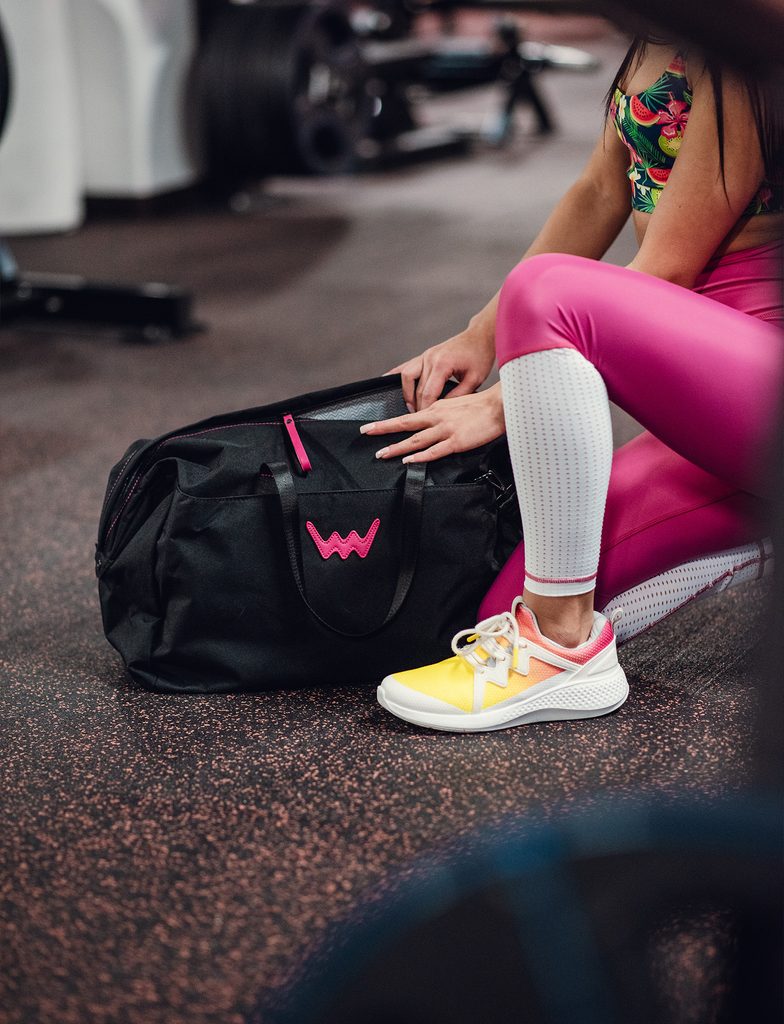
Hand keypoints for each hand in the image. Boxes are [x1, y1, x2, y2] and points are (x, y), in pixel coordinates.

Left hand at [360, 384, 504, 462]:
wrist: (500, 406)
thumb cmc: (483, 406)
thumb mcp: (456, 404)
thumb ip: (442, 412)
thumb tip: (430, 419)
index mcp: (437, 408)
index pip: (408, 416)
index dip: (389, 422)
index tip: (373, 426)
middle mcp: (437, 417)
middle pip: (405, 424)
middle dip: (383, 429)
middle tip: (366, 432)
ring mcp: (446, 430)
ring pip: (415, 439)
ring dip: (397, 447)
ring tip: (382, 453)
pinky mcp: (456, 442)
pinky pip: (434, 451)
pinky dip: (420, 456)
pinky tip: (409, 461)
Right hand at [385, 325, 495, 411]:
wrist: (480, 336)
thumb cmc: (480, 356)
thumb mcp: (475, 379)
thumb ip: (458, 395)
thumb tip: (442, 409)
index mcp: (442, 364)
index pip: (428, 393)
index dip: (425, 410)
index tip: (424, 421)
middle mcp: (430, 358)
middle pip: (416, 388)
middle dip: (416, 405)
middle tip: (419, 420)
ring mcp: (425, 355)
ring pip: (406, 376)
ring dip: (407, 393)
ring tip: (411, 406)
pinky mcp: (425, 354)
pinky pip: (406, 366)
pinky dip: (397, 376)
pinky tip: (390, 383)